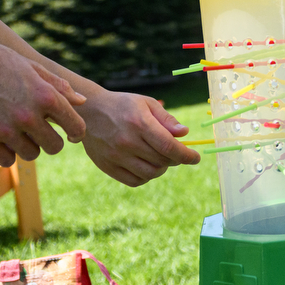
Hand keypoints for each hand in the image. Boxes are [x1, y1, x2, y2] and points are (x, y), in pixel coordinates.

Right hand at [0, 39, 86, 166]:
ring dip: (28, 145)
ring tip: (19, 130)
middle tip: (40, 130)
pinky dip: (8, 153)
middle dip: (51, 139)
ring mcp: (5, 130)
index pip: (76, 127)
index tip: (71, 133)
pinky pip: (7, 160)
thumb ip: (59, 86)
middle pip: (54, 147)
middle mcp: (28, 116)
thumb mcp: (32, 67)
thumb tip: (82, 102)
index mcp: (45, 96)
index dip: (76, 132)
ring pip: (31, 154)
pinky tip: (3, 138)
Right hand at [79, 90, 201, 185]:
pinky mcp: (107, 167)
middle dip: (175, 159)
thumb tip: (185, 133)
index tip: (196, 158)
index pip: (169, 146)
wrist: (89, 111)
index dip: (186, 155)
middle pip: (162, 161)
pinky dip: (146, 176)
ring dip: (162, 169)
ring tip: (162, 159)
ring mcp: (116, 156)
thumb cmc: (123, 105)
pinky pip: (135, 181)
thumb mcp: (147, 104)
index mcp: (139, 123)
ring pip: (150, 173)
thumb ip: (167, 119)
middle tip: (176, 153)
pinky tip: (147, 166)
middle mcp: (127, 142)